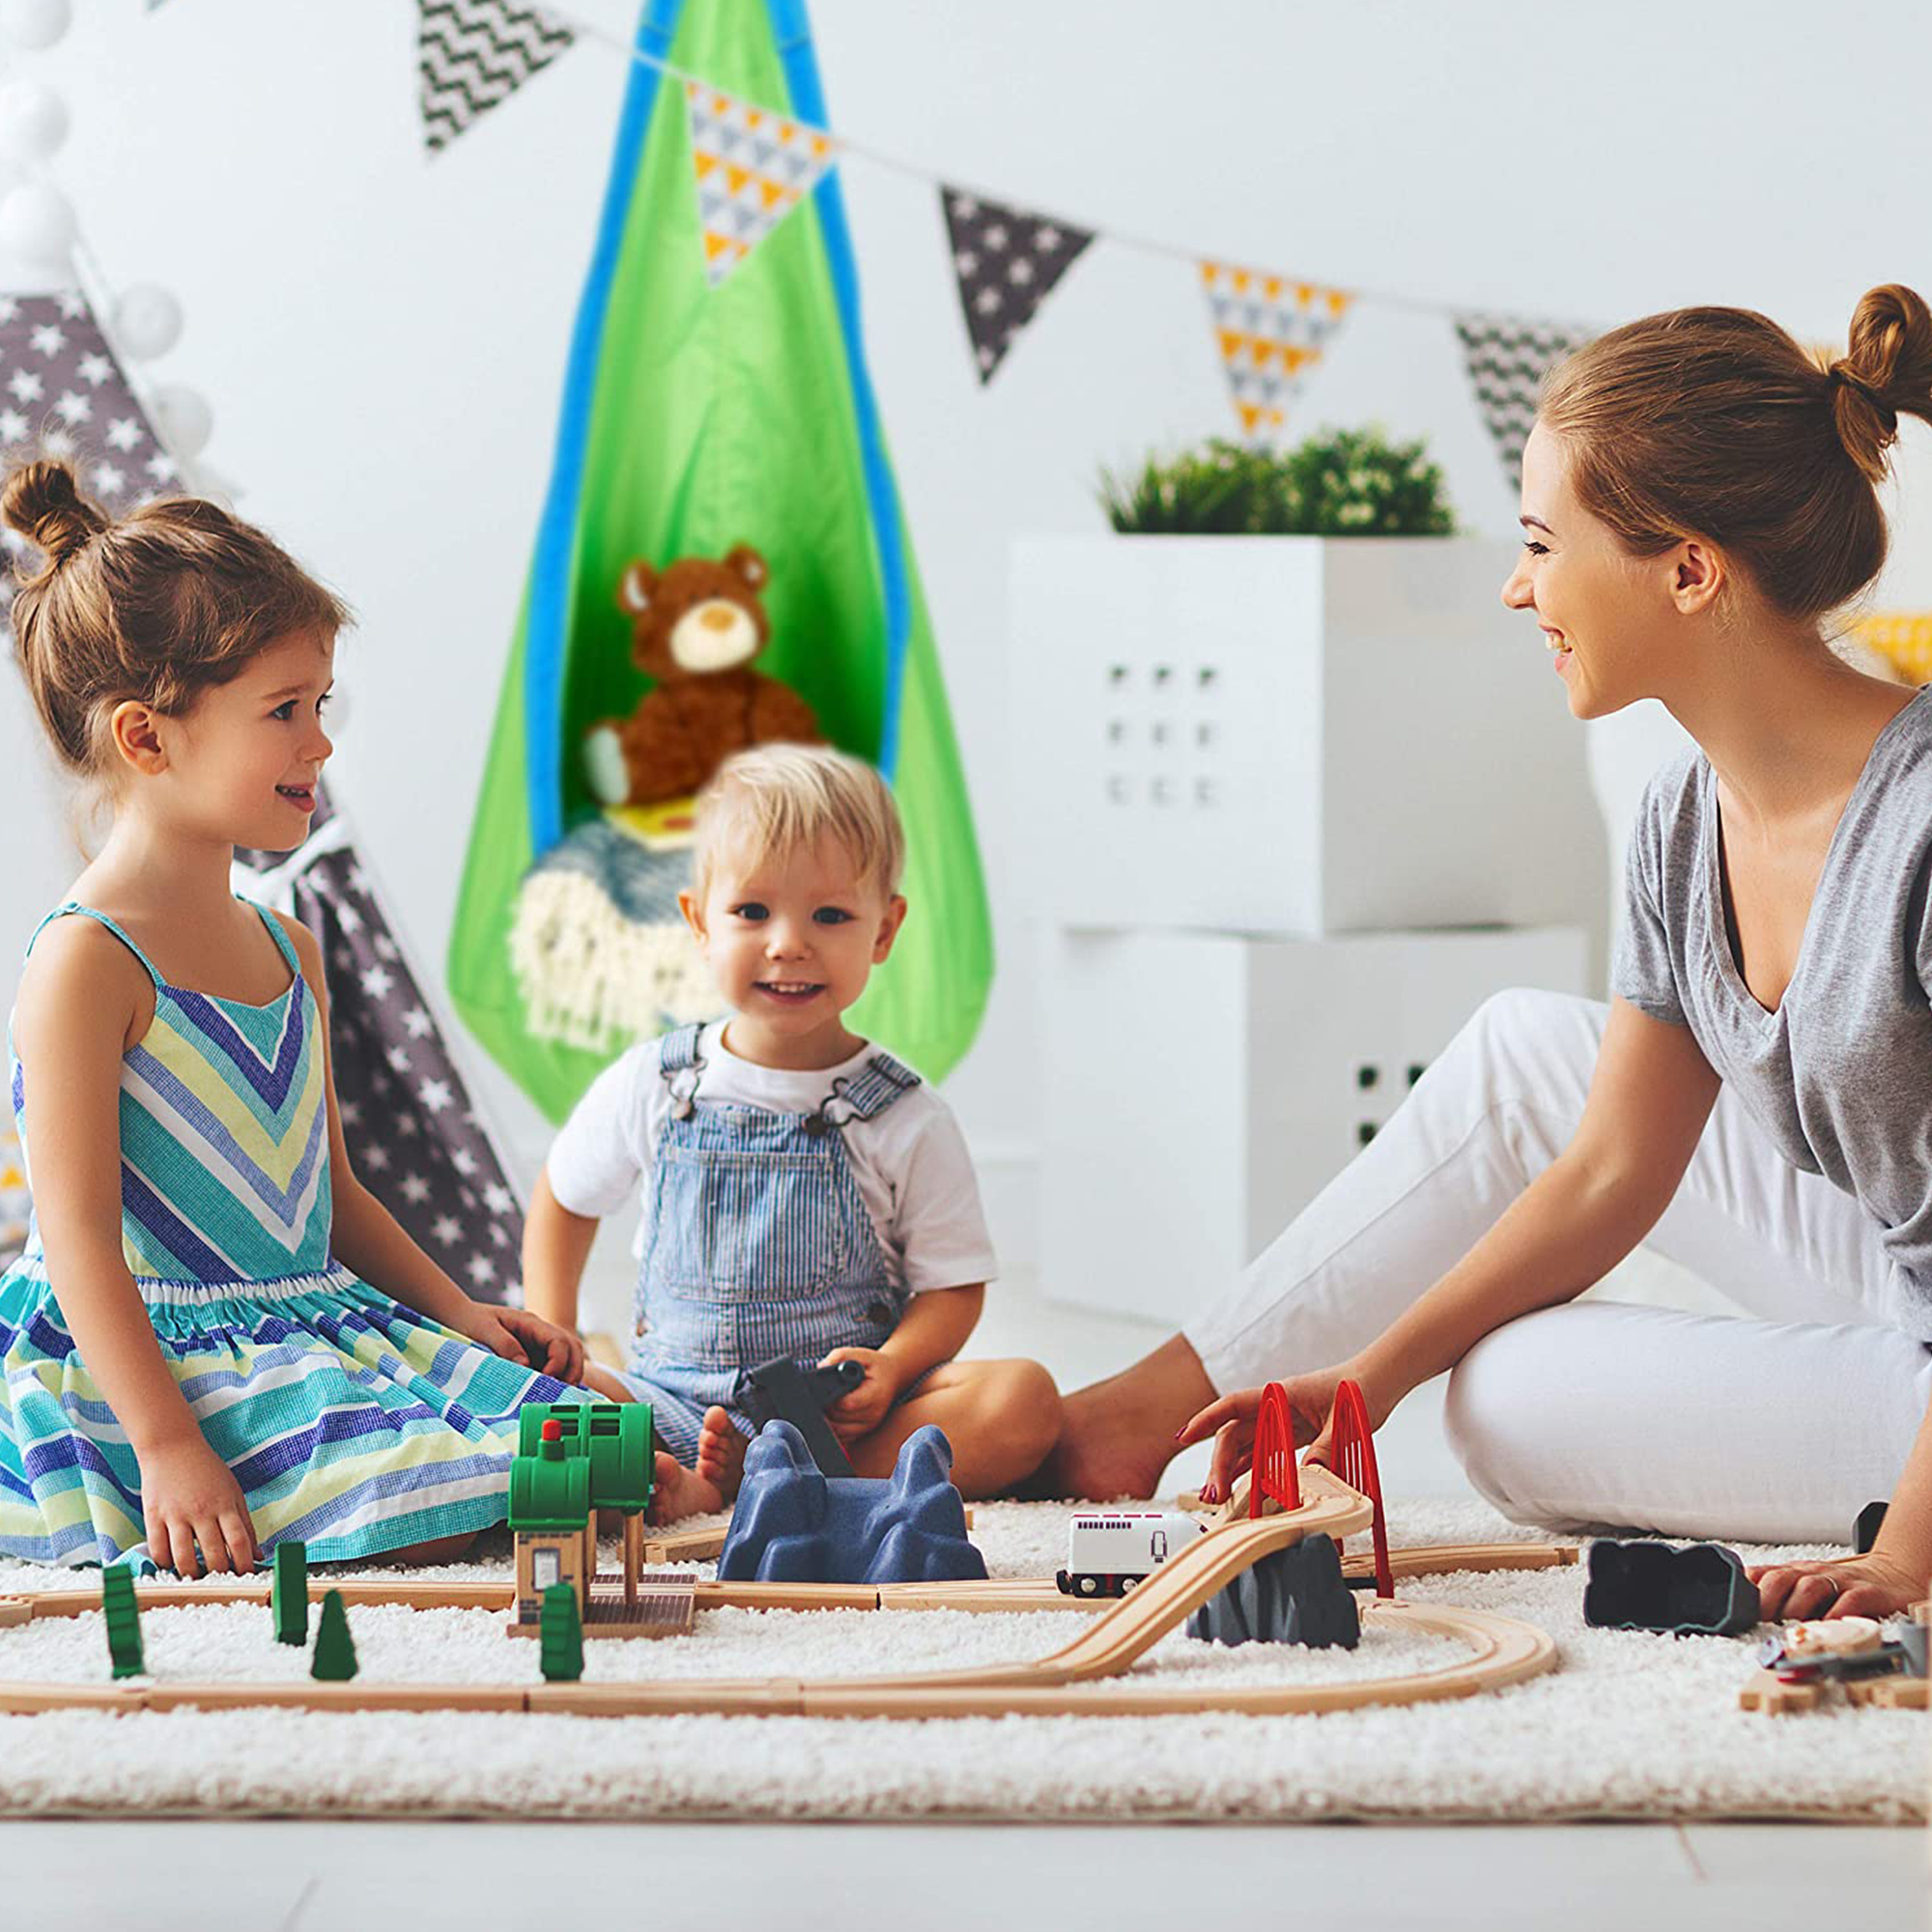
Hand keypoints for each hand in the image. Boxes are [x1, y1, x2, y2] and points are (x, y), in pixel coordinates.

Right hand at [139, 1435, 258, 1577]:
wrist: (172, 1448)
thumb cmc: (207, 1471)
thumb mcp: (233, 1492)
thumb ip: (245, 1524)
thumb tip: (257, 1554)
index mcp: (224, 1504)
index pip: (239, 1540)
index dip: (245, 1563)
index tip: (247, 1576)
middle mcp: (201, 1511)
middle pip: (214, 1553)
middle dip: (220, 1573)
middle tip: (221, 1581)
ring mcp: (175, 1515)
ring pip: (184, 1557)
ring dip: (192, 1574)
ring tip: (197, 1577)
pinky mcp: (153, 1517)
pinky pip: (158, 1549)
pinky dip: (165, 1563)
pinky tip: (173, 1564)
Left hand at [454, 1302, 585, 1383]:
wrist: (460, 1317)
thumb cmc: (471, 1320)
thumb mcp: (484, 1329)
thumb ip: (504, 1345)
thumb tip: (526, 1366)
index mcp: (531, 1323)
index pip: (558, 1340)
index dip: (559, 1361)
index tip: (548, 1378)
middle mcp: (540, 1334)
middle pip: (572, 1347)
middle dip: (574, 1369)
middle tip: (565, 1391)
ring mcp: (538, 1346)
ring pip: (567, 1357)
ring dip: (569, 1374)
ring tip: (561, 1395)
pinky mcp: (533, 1357)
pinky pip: (553, 1367)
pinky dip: (557, 1379)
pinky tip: (550, 1394)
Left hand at [818, 1346, 906, 1442]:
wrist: (892, 1376)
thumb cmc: (875, 1366)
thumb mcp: (860, 1354)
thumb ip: (840, 1356)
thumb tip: (822, 1367)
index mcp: (875, 1394)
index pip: (848, 1403)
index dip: (832, 1397)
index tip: (822, 1389)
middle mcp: (874, 1413)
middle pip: (839, 1418)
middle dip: (826, 1407)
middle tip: (818, 1395)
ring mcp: (869, 1425)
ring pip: (838, 1430)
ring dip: (828, 1419)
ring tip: (825, 1404)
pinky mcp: (864, 1431)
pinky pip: (843, 1437)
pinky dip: (834, 1428)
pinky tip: (831, 1415)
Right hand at [1175, 1365, 1377, 1504]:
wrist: (1378, 1381)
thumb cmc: (1360, 1389)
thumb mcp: (1343, 1421)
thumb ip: (1324, 1448)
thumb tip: (1307, 1476)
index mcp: (1279, 1395)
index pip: (1232, 1405)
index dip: (1206, 1420)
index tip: (1183, 1437)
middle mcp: (1274, 1408)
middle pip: (1234, 1434)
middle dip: (1218, 1463)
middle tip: (1213, 1495)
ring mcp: (1282, 1421)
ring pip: (1245, 1446)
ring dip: (1230, 1470)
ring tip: (1218, 1499)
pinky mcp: (1292, 1433)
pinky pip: (1264, 1453)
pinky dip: (1250, 1471)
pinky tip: (1240, 1491)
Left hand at [1747, 1548, 1925, 1622]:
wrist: (1892, 1573)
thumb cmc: (1843, 1586)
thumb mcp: (1808, 1587)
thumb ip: (1782, 1596)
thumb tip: (1747, 1613)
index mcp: (1795, 1572)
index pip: (1762, 1574)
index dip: (1746, 1590)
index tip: (1736, 1609)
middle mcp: (1813, 1573)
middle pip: (1781, 1578)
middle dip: (1767, 1599)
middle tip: (1762, 1620)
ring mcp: (1840, 1581)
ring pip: (1811, 1586)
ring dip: (1798, 1607)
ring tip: (1793, 1627)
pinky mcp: (1867, 1592)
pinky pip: (1850, 1600)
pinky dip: (1838, 1614)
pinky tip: (1830, 1627)